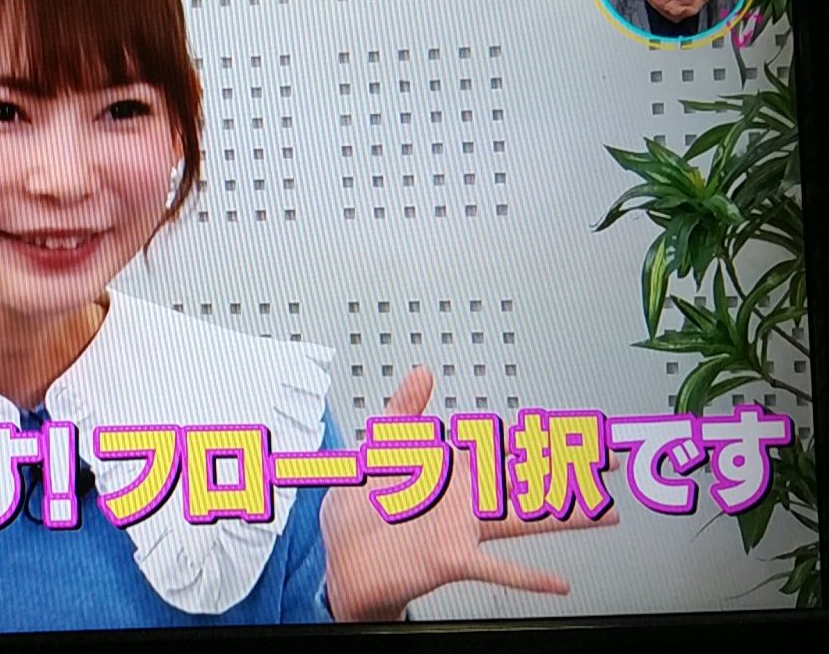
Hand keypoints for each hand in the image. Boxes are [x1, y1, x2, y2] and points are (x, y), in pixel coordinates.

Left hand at [320, 366, 619, 621]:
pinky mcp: (452, 557)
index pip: (502, 447)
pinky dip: (529, 577)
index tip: (569, 430)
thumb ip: (403, 410)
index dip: (536, 437)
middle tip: (611, 461)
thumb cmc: (360, 511)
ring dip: (567, 517)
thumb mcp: (377, 448)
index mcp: (449, 471)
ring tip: (607, 514)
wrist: (344, 559)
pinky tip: (559, 583)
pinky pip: (497, 568)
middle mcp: (465, 500)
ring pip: (527, 518)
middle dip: (571, 468)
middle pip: (529, 479)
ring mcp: (464, 529)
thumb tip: (423, 372)